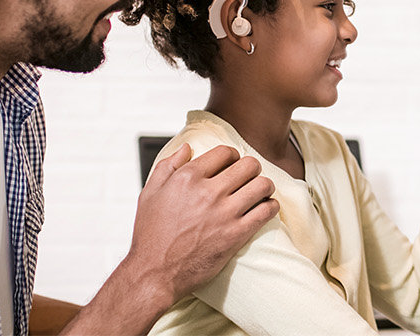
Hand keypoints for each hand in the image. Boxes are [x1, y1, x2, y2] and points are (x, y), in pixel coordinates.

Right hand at [128, 144, 278, 298]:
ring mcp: (224, 213)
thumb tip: (186, 148)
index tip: (232, 166)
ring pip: (262, 185)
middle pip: (249, 165)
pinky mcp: (236, 234)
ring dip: (264, 186)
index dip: (232, 157)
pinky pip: (266, 211)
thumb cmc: (150, 235)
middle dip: (252, 169)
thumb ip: (168, 166)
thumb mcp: (149, 194)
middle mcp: (208, 192)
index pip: (225, 152)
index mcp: (187, 177)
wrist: (155, 273)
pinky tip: (265, 208)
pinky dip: (271, 207)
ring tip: (260, 192)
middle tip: (249, 178)